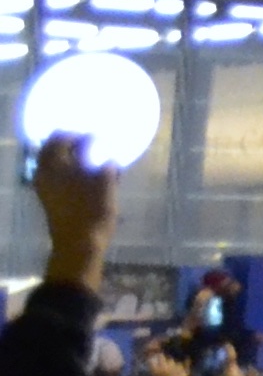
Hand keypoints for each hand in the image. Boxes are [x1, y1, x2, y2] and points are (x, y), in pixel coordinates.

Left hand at [28, 134, 118, 291]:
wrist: (79, 244)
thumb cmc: (92, 210)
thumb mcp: (103, 181)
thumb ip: (102, 161)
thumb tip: (105, 150)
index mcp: (54, 166)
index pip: (60, 138)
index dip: (77, 132)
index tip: (95, 131)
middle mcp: (44, 174)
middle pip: (50, 149)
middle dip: (68, 141)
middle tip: (90, 139)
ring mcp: (45, 187)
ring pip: (51, 162)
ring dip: (67, 155)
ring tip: (89, 154)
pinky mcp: (50, 199)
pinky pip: (55, 175)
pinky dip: (67, 169)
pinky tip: (85, 171)